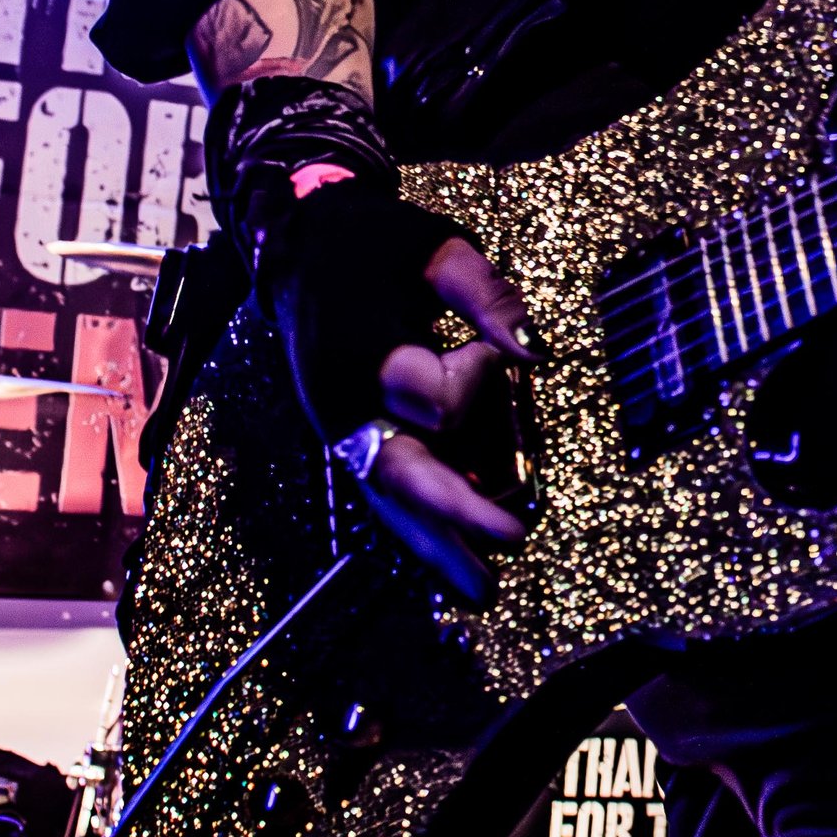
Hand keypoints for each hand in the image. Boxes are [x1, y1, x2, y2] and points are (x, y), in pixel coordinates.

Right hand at [260, 192, 542, 598]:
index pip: (438, 399)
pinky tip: (456, 564)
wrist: (301, 248)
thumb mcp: (436, 248)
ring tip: (485, 591)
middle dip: (458, 511)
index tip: (489, 348)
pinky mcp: (347, 442)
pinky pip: (384, 494)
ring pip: (391, 500)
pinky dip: (419, 531)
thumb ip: (489, 296)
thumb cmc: (376, 244)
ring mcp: (341, 432)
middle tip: (514, 539)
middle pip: (403, 474)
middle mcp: (343, 406)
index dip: (478, 376)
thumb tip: (535, 357)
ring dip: (439, 546)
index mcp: (359, 356)